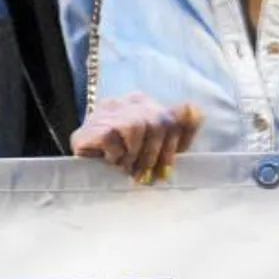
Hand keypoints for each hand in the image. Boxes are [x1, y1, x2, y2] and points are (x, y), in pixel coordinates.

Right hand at [69, 92, 201, 183]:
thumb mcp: (156, 147)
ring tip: (127, 168)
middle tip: (146, 176)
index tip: (166, 171)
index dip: (173, 147)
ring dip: (134, 155)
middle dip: (154, 155)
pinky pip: (111, 137)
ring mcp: (104, 113)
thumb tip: (197, 110)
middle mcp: (123, 102)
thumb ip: (179, 129)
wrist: (82, 174)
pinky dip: (115, 155)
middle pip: (156, 122)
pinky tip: (111, 162)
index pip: (170, 118)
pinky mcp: (88, 128)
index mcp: (142, 103)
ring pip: (135, 127)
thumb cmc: (123, 160)